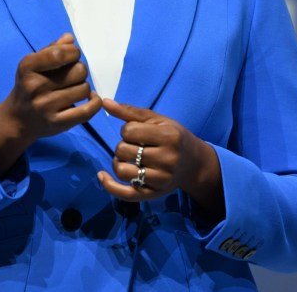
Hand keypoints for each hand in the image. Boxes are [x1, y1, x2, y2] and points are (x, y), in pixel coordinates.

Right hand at [0, 33, 101, 176]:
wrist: (16, 120)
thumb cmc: (28, 86)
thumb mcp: (33, 64)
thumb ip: (52, 48)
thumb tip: (70, 38)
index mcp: (28, 66)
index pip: (61, 53)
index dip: (73, 52)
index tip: (72, 56)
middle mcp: (35, 86)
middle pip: (79, 70)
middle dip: (79, 70)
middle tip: (71, 76)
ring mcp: (45, 106)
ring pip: (84, 89)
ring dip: (83, 87)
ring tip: (73, 89)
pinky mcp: (57, 123)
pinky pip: (88, 110)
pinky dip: (95, 102)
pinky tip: (90, 99)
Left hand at [97, 99, 224, 217]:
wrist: (194, 163)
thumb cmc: (173, 136)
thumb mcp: (157, 120)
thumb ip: (130, 112)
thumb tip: (105, 102)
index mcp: (169, 136)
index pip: (129, 131)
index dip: (127, 130)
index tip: (137, 132)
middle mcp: (167, 159)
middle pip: (123, 150)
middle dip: (123, 146)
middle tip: (134, 146)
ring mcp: (161, 179)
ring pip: (122, 171)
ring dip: (118, 162)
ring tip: (126, 159)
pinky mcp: (154, 193)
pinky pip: (126, 194)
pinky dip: (109, 186)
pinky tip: (102, 176)